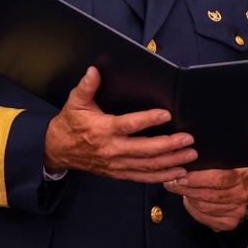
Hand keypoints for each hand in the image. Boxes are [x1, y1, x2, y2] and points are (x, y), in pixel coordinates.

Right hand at [43, 67, 196, 182]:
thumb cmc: (70, 124)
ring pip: (147, 166)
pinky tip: (177, 173)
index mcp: (102, 130)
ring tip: (190, 155)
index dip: (148, 120)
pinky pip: (142, 177)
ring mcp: (116, 164)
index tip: (166, 115)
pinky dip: (161, 177)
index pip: (129, 125)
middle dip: (169, 145)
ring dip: (171, 162)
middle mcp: (111, 149)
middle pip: (145, 150)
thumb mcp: (75, 102)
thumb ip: (86, 86)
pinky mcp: (118, 173)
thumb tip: (93, 70)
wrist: (57, 151)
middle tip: (188, 139)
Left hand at [164, 167, 247, 231]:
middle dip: (187, 189)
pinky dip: (193, 210)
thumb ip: (209, 161)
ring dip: (189, 199)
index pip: (218, 179)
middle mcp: (242, 195)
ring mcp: (237, 211)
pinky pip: (205, 218)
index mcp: (242, 176)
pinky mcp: (229, 223)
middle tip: (173, 183)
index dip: (197, 179)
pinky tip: (189, 201)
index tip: (181, 177)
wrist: (242, 189)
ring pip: (204, 207)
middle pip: (209, 195)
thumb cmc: (230, 172)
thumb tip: (183, 163)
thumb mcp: (226, 161)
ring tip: (182, 190)